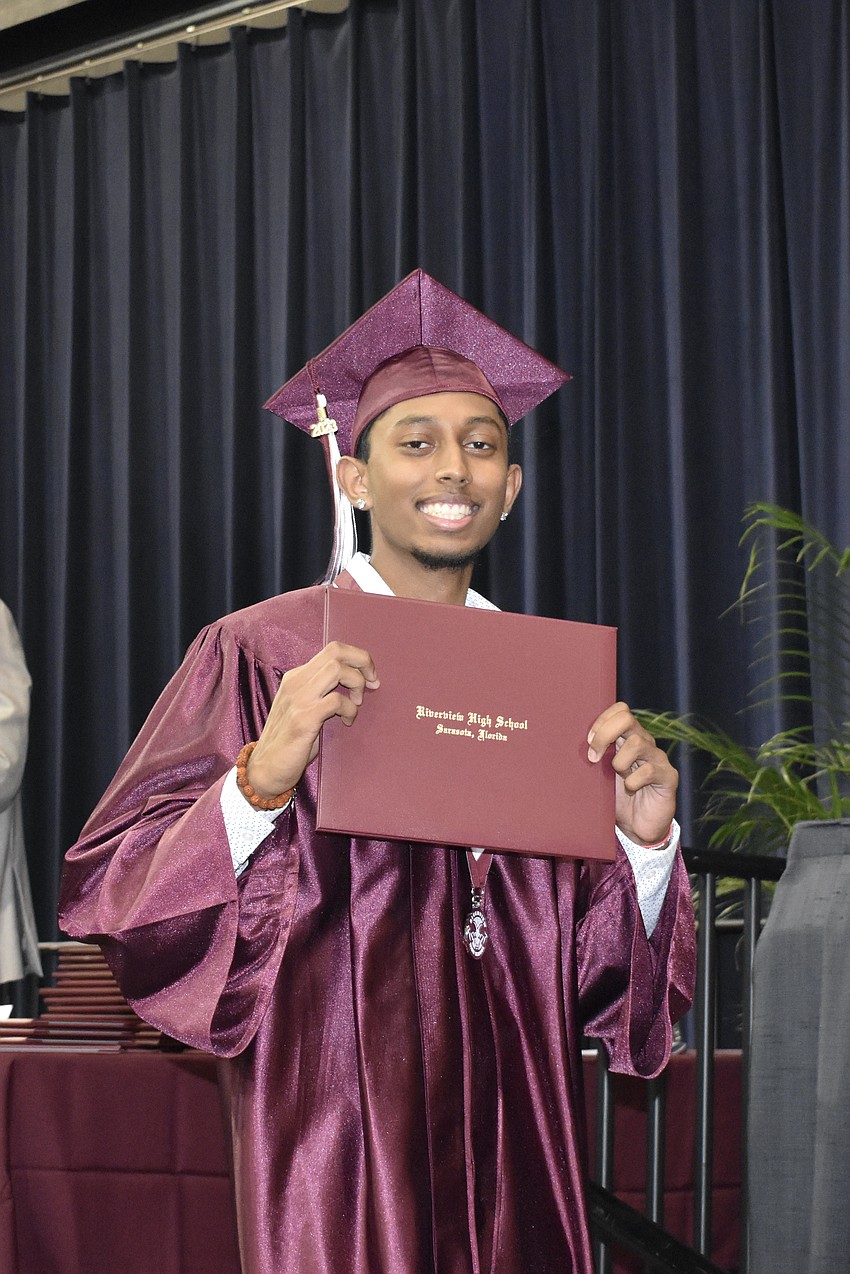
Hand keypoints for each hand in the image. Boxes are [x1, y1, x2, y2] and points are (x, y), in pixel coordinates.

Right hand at [247, 641, 378, 797]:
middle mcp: (296, 682)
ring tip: (356, 704)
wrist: (265, 769)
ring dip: (356, 684)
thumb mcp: (305, 708)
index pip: (332, 650)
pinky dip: (350, 710)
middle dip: (363, 662)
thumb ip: (322, 693)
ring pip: (336, 669)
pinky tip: (347, 722)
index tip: (371, 676)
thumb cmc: (291, 741)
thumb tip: (355, 684)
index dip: (358, 658)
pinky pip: (337, 700)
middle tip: (373, 684)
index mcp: (297, 677)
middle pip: (336, 651)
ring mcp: (298, 699)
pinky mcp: (303, 719)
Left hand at [586, 701, 677, 847]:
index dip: (602, 721)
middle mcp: (645, 743)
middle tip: (594, 758)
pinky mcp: (668, 776)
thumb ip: (594, 756)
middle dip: (604, 735)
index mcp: (629, 737)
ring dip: (619, 762)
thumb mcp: (600, 774)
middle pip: (627, 718)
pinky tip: (631, 790)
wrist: (638, 827)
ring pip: (637, 743)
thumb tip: (567, 743)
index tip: (588, 741)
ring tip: (619, 777)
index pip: (620, 710)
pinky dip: (633, 782)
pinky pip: (648, 771)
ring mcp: (658, 758)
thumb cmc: (617, 798)